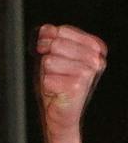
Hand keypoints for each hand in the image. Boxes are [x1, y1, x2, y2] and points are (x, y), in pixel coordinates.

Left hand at [35, 24, 106, 142]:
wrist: (61, 113)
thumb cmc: (57, 83)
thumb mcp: (53, 55)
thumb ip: (50, 38)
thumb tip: (47, 29)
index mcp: (95, 47)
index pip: (62, 30)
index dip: (48, 40)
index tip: (50, 52)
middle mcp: (96, 59)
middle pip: (56, 44)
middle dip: (46, 56)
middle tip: (52, 71)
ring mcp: (88, 72)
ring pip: (50, 60)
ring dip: (46, 73)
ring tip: (56, 81)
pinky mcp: (78, 86)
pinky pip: (47, 77)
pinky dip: (46, 85)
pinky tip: (56, 91)